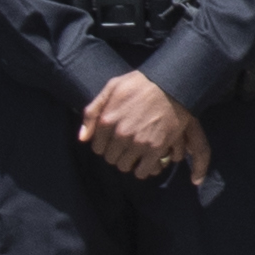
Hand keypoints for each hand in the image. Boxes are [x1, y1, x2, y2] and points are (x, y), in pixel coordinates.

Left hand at [78, 71, 211, 185]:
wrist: (172, 84)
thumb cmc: (141, 83)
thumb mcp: (112, 87)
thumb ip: (92, 111)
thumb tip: (82, 138)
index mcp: (107, 121)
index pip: (97, 148)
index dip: (105, 145)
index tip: (114, 140)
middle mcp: (120, 135)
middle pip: (111, 158)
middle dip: (117, 153)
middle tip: (126, 146)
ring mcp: (138, 143)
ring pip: (125, 166)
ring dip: (129, 162)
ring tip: (137, 153)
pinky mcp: (156, 148)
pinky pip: (142, 171)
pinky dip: (143, 169)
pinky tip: (147, 161)